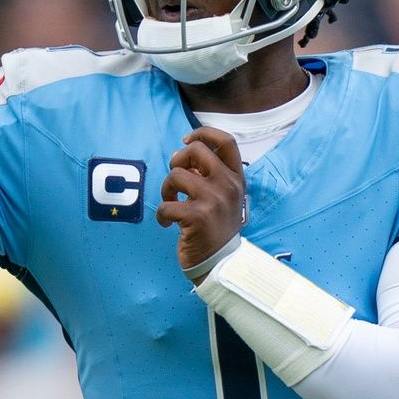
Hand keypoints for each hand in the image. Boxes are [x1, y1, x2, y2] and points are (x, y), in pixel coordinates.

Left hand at [157, 126, 245, 279]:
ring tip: (171, 204)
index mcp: (236, 178)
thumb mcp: (222, 197)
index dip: (202, 133)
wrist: (221, 264)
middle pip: (196, 149)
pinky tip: (168, 224)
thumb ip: (207, 175)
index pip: (226, 141)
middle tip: (176, 180)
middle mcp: (228, 185)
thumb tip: (181, 154)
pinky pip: (166, 204)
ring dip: (166, 189)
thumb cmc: (216, 228)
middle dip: (177, 160)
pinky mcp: (197, 216)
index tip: (185, 141)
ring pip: (176, 174)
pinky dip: (161, 215)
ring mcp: (214, 200)